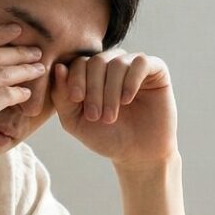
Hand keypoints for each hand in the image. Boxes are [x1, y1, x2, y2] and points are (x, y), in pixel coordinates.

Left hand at [50, 49, 178, 166]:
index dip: (75, 78)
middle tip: (95, 115)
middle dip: (93, 88)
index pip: (79, 62)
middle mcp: (113, 64)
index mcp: (92, 73)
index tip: (77, 99)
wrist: (138, 153)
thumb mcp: (75, 121)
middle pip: (97, 61)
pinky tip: (126, 100)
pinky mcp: (156, 70)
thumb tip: (58, 68)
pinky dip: (131, 80)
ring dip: (110, 90)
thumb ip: (62, 96)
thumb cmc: (106, 137)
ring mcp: (134, 65)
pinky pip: (140, 62)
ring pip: (117, 62)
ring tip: (110, 116)